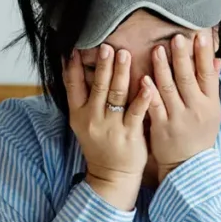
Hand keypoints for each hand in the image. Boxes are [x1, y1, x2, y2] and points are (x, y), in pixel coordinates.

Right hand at [64, 44, 152, 210]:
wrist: (111, 176)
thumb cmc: (100, 145)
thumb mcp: (82, 123)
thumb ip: (83, 99)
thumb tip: (77, 69)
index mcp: (78, 114)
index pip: (72, 85)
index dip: (74, 66)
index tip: (76, 47)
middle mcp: (92, 118)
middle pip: (98, 86)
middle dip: (103, 64)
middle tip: (107, 45)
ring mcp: (111, 126)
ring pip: (116, 94)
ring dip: (120, 72)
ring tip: (124, 53)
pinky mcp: (129, 134)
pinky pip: (137, 111)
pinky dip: (142, 96)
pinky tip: (147, 82)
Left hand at [144, 31, 220, 181]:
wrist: (188, 166)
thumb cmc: (200, 135)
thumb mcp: (212, 111)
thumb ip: (211, 84)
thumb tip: (216, 59)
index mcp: (210, 103)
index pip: (208, 74)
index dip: (204, 54)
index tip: (199, 34)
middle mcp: (196, 109)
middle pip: (189, 78)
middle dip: (183, 56)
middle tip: (177, 37)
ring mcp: (178, 118)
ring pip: (170, 89)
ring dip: (163, 68)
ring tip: (157, 49)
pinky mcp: (162, 127)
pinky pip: (155, 106)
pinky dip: (150, 92)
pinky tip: (143, 77)